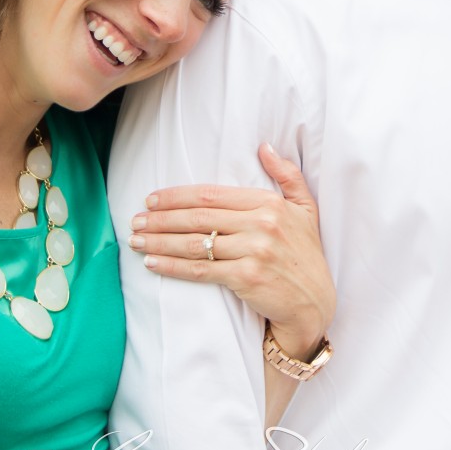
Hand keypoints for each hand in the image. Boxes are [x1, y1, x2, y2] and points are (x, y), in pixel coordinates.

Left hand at [128, 144, 334, 359]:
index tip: (152, 199)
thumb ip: (288, 175)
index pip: (212, 195)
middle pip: (198, 217)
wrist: (314, 302)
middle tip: (135, 220)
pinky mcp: (246, 278)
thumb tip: (264, 147)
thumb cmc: (307, 254)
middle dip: (161, 218)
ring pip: (194, 243)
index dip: (177, 196)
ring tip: (136, 240)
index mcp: (269, 203)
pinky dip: (172, 267)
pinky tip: (152, 263)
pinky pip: (200, 270)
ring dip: (159, 241)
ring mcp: (254, 251)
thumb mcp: (305, 208)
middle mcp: (261, 224)